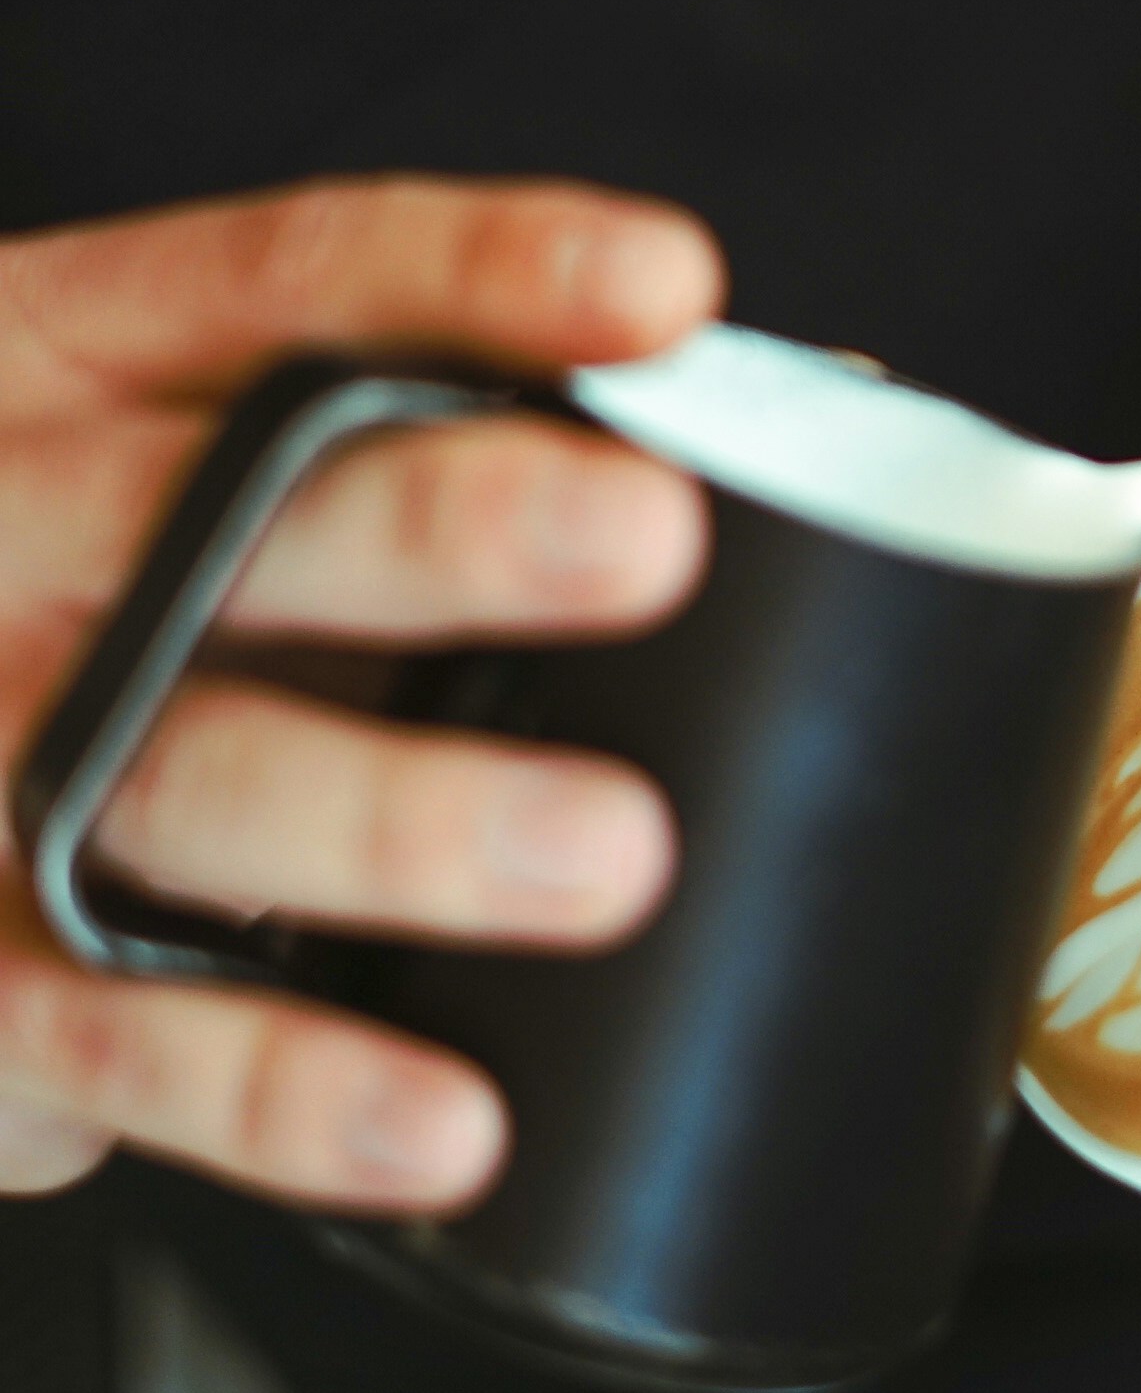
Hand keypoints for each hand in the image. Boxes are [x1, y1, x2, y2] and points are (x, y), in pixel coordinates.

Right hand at [0, 178, 722, 1207]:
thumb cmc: (72, 588)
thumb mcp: (165, 450)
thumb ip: (418, 435)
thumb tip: (809, 405)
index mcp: (71, 352)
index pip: (287, 278)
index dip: (477, 274)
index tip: (660, 287)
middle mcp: (7, 524)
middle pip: (228, 505)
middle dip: (443, 524)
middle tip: (650, 545)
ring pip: (183, 769)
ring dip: (402, 819)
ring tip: (604, 856)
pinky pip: (111, 1029)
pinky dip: (278, 1085)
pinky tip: (436, 1118)